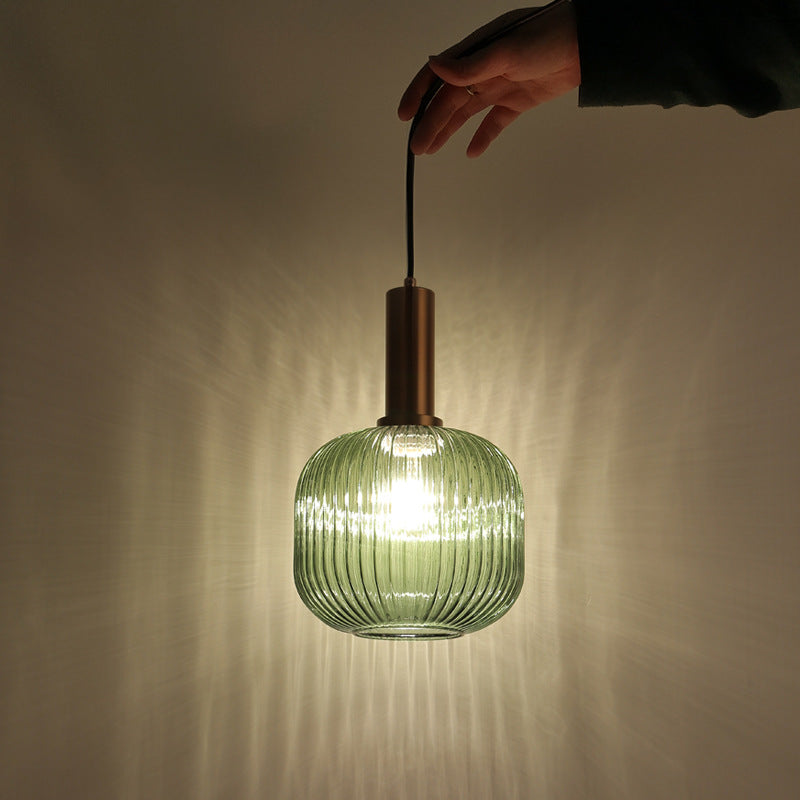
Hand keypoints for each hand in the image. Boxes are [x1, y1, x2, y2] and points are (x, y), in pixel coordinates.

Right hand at [398, 3, 579, 156]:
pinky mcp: (519, 101)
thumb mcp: (505, 51)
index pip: (438, 76)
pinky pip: (495, 122)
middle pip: (449, 101)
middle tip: (417, 147)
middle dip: (430, 124)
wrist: (587, 45)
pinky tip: (471, 152)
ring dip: (448, 131)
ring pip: (467, 114)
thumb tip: (433, 65)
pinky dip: (483, 137)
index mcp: (475, 53)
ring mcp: (500, 86)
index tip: (404, 116)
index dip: (418, 95)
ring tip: (431, 151)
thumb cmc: (547, 37)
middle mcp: (484, 69)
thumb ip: (469, 64)